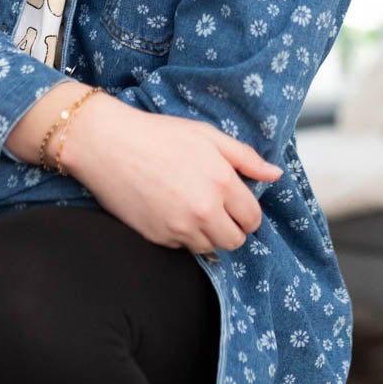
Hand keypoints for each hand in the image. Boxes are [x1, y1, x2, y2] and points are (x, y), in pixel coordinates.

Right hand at [57, 94, 281, 254]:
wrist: (107, 144)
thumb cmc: (156, 135)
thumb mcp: (207, 135)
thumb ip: (246, 158)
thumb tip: (275, 174)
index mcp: (221, 182)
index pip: (253, 218)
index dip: (248, 213)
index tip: (237, 204)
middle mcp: (204, 210)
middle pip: (236, 241)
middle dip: (232, 228)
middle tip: (218, 209)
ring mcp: (180, 228)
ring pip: (210, 248)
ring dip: (208, 234)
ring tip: (192, 208)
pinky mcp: (158, 238)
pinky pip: (183, 247)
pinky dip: (183, 235)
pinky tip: (172, 211)